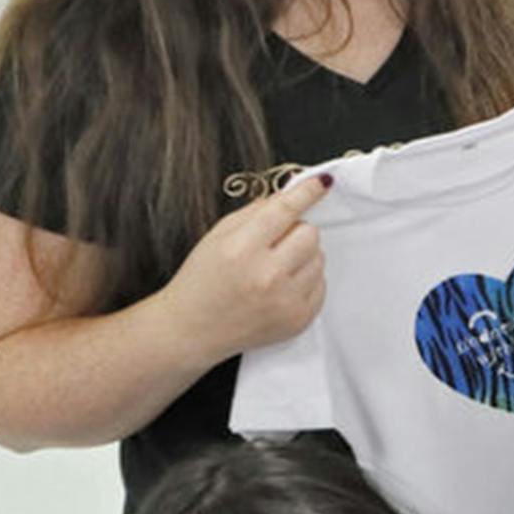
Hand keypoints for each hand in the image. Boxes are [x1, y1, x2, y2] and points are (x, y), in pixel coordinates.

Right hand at [160, 176, 329, 361]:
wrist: (191, 329)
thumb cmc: (202, 280)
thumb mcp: (217, 236)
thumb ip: (255, 212)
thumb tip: (292, 192)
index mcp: (241, 250)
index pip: (285, 211)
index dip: (306, 193)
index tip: (322, 183)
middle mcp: (266, 276)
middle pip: (310, 233)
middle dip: (295, 232)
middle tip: (275, 243)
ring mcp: (285, 301)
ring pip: (319, 258)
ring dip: (302, 256)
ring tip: (274, 268)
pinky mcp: (298, 319)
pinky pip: (321, 284)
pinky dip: (305, 280)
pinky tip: (280, 287)